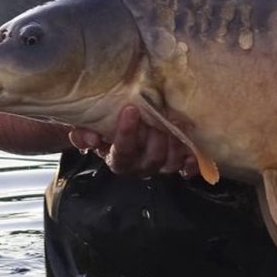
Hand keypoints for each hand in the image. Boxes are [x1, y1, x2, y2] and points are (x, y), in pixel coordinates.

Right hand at [68, 104, 199, 177]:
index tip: (130, 109)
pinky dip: (192, 160)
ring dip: (175, 144)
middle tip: (159, 114)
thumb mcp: (89, 125)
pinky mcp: (178, 163)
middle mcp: (140, 165)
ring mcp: (161, 165)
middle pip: (151, 158)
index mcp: (118, 158)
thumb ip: (83, 132)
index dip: (126, 134)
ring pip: (170, 162)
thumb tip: (89, 139)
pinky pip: (188, 167)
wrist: (124, 122)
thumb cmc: (106, 123)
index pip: (121, 152)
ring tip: (177, 121)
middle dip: (156, 138)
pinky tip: (194, 148)